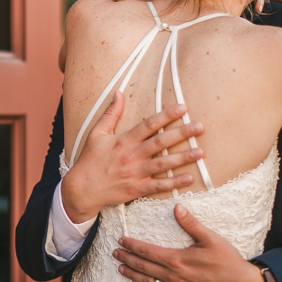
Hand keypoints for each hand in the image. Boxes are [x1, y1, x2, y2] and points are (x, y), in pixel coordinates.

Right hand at [61, 91, 205, 222]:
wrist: (81, 189)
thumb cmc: (90, 159)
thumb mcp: (97, 133)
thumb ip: (110, 113)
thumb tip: (118, 92)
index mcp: (123, 140)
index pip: (148, 124)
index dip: (166, 115)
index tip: (183, 107)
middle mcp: (130, 155)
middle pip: (160, 142)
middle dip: (181, 133)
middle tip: (200, 126)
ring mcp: (134, 173)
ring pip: (162, 164)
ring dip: (183, 158)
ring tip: (201, 152)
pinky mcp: (136, 189)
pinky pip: (158, 186)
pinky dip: (174, 183)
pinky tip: (189, 178)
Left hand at [114, 204, 264, 281]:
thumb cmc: (227, 261)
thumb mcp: (210, 239)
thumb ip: (191, 224)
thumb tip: (177, 207)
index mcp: (177, 259)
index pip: (147, 250)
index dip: (132, 245)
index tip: (121, 240)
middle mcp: (173, 276)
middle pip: (143, 266)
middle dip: (127, 257)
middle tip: (115, 252)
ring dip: (132, 274)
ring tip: (120, 267)